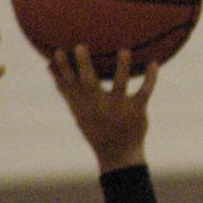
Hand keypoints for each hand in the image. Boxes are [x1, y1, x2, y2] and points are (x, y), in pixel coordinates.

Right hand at [49, 45, 158, 171]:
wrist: (118, 156)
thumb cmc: (96, 128)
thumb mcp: (77, 110)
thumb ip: (66, 89)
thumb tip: (48, 66)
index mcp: (83, 105)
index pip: (70, 85)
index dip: (63, 69)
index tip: (57, 51)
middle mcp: (99, 105)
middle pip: (89, 83)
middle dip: (84, 66)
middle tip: (80, 46)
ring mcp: (118, 108)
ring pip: (120, 85)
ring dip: (122, 68)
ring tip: (124, 51)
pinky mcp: (136, 111)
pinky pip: (144, 92)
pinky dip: (151, 79)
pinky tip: (154, 63)